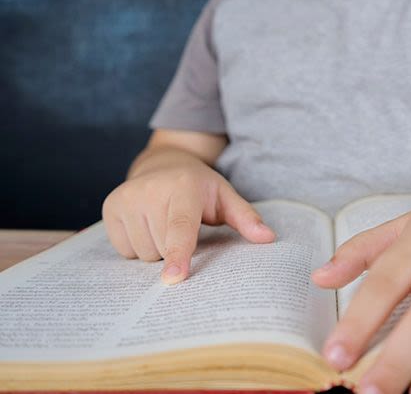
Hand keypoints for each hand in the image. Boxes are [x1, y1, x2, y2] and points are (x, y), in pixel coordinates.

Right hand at [102, 159, 274, 284]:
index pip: (180, 227)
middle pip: (162, 249)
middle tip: (182, 227)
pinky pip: (124, 250)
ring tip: (164, 225)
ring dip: (157, 249)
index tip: (174, 279)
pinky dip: (137, 246)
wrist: (163, 164)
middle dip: (176, 249)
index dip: (178, 254)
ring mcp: (125, 198)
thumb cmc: (199, 187)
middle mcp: (150, 190)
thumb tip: (269, 239)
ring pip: (143, 254)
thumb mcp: (225, 197)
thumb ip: (246, 218)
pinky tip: (147, 225)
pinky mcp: (109, 208)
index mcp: (184, 187)